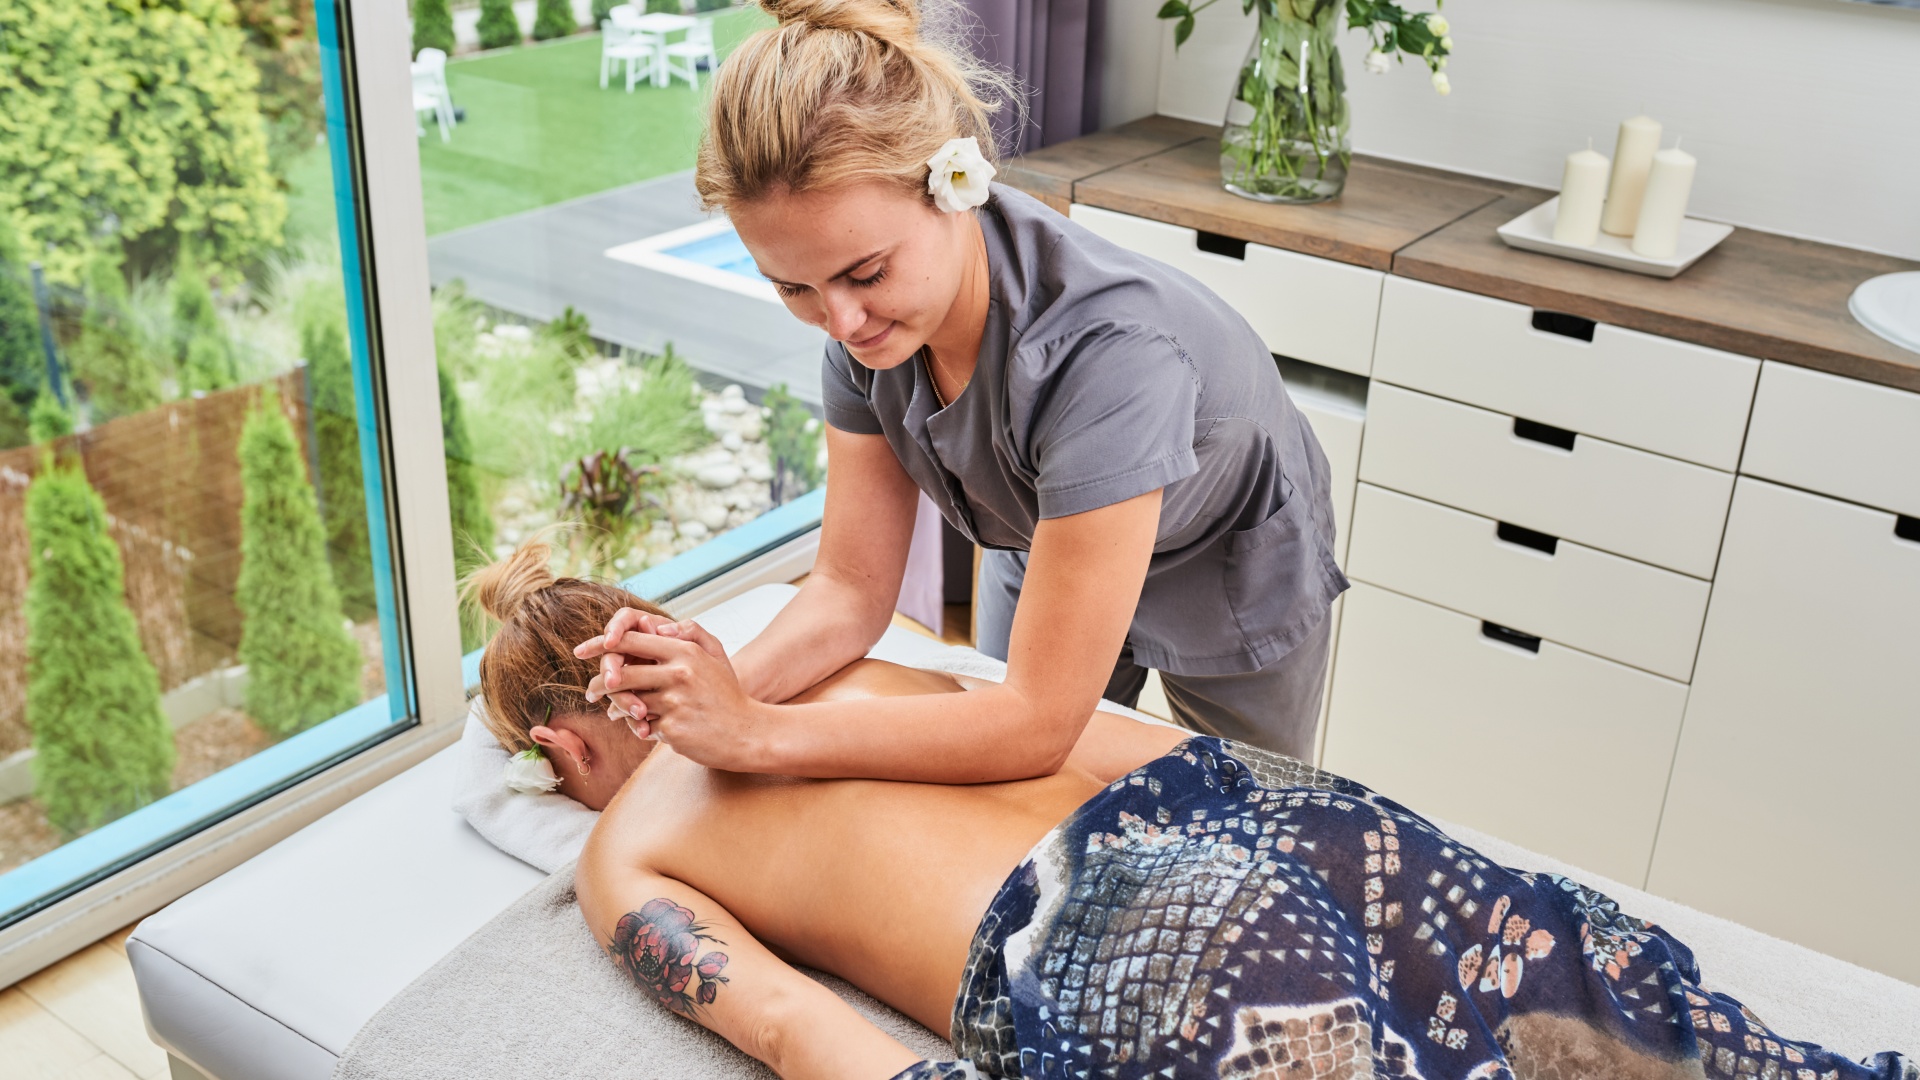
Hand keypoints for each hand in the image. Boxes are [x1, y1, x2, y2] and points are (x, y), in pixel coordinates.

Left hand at [575, 620, 771, 770]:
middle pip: (620, 674)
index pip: (631, 640)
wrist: (746, 733)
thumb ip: (690, 632)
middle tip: (591, 693)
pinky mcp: (672, 728)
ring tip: (613, 713)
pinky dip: (640, 727)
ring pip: (628, 703)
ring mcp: (675, 702)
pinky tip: (646, 729)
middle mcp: (678, 673)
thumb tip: (659, 625)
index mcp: (684, 651)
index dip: (600, 644)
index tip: (582, 651)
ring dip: (617, 710)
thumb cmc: (727, 694)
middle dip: (599, 685)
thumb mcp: (715, 655)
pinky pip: (641, 726)